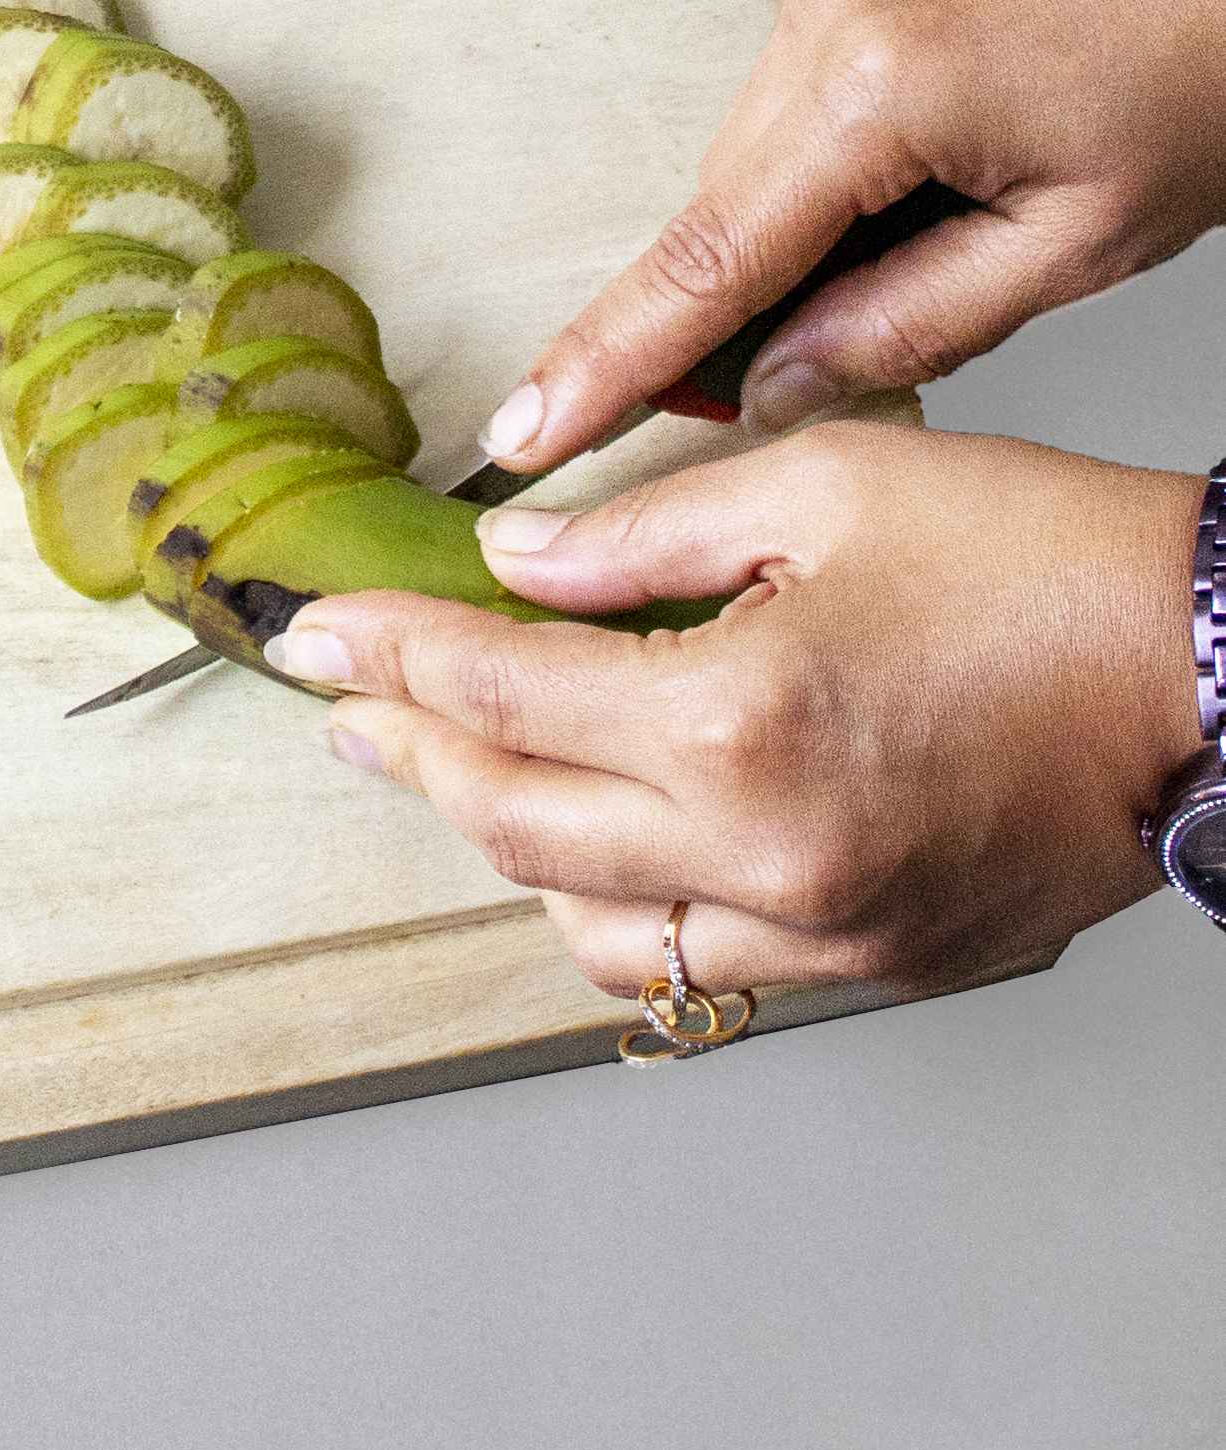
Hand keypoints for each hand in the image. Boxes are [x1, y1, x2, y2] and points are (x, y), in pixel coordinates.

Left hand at [271, 422, 1203, 995]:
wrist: (1220, 671)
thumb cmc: (1046, 561)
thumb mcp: (820, 485)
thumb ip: (635, 534)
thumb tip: (511, 565)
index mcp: (733, 722)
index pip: (493, 691)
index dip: (384, 653)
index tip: (315, 631)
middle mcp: (763, 852)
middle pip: (512, 820)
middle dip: (412, 749)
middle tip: (350, 700)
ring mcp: (825, 928)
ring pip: (592, 927)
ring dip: (503, 843)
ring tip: (457, 764)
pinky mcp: (879, 964)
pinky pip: (702, 961)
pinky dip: (620, 907)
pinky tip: (591, 840)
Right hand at [482, 0, 1225, 476]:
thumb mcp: (1092, 240)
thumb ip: (911, 323)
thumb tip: (780, 378)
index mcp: (884, 80)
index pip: (711, 260)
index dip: (612, 359)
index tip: (525, 428)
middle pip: (738, 179)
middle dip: (762, 270)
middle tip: (810, 347)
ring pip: (777, 104)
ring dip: (827, 172)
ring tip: (973, 173)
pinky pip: (821, 24)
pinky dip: (859, 87)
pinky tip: (971, 88)